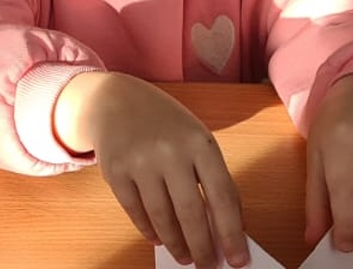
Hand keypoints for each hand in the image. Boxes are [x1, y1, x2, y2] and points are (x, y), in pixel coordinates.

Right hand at [55, 72, 248, 267]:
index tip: (237, 259)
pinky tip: (158, 239)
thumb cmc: (166, 124)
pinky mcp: (115, 171)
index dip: (231, 233)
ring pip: (161, 216)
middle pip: (191, 213)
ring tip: (185, 257)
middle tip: (207, 266)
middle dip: (202, 247)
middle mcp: (170, 151)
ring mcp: (140, 161)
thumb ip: (211, 178)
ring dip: (176, 243)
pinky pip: (135, 211)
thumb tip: (223, 227)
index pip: (222, 196)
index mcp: (200, 143)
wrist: (115, 99)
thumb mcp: (197, 140)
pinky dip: (148, 230)